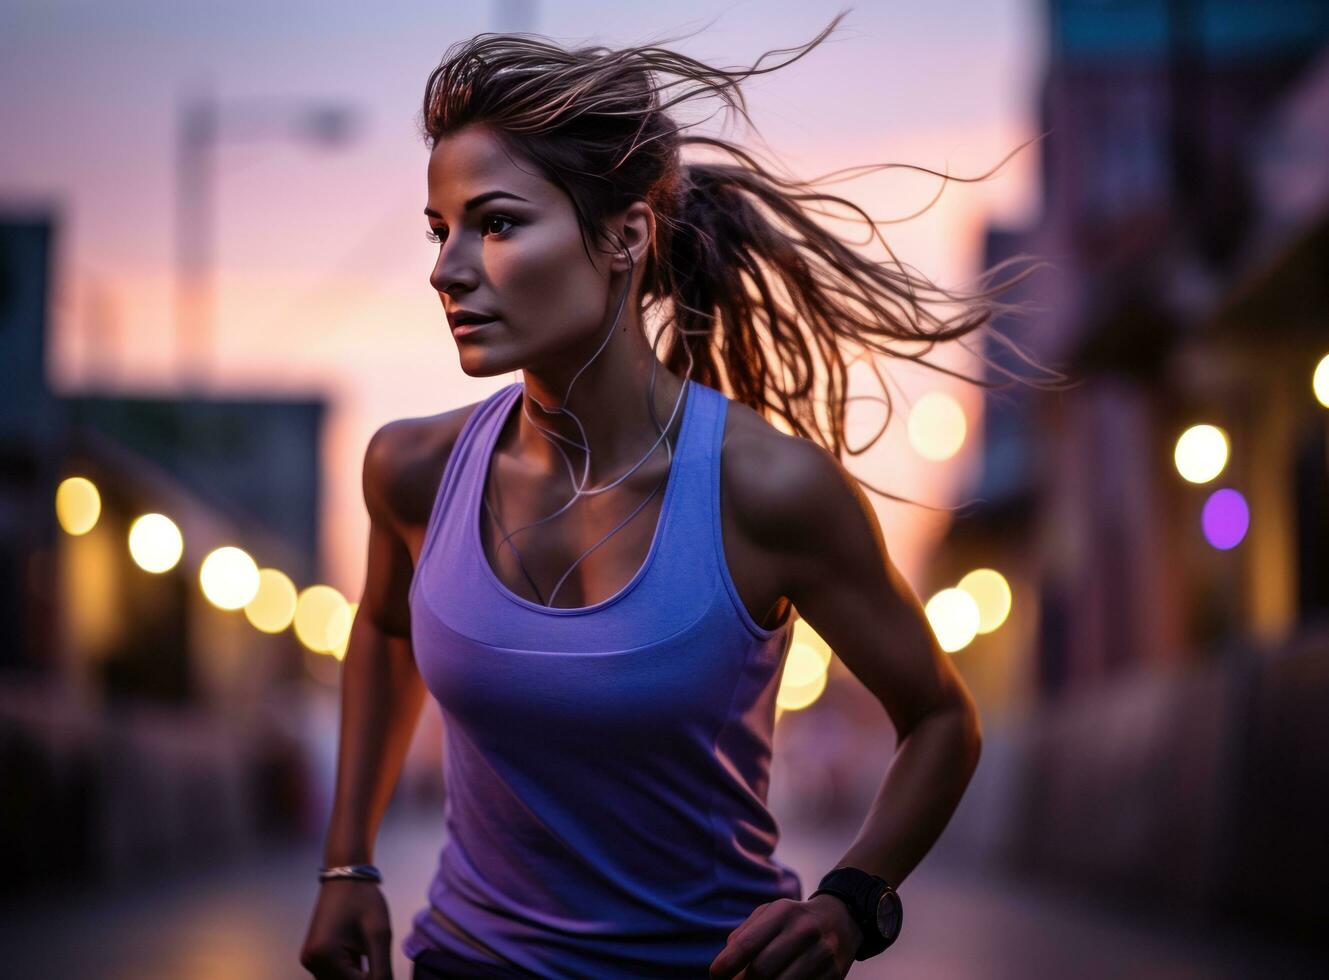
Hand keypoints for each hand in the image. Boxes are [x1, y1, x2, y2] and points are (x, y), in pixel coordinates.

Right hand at [299, 879, 394, 978]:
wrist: (346, 876)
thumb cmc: (364, 899)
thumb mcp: (379, 935)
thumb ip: (382, 970)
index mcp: (324, 957)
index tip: (387, 968)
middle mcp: (312, 962)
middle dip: (367, 979)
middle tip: (380, 957)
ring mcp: (311, 960)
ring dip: (358, 976)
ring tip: (370, 952)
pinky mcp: (315, 956)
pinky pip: (334, 974)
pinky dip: (351, 971)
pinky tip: (362, 954)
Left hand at [709, 894, 861, 978]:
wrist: (841, 920)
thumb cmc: (793, 921)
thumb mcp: (768, 915)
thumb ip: (743, 936)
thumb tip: (724, 970)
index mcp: (783, 912)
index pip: (745, 945)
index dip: (725, 966)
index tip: (715, 976)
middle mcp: (804, 931)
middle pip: (761, 971)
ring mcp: (822, 955)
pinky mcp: (834, 976)